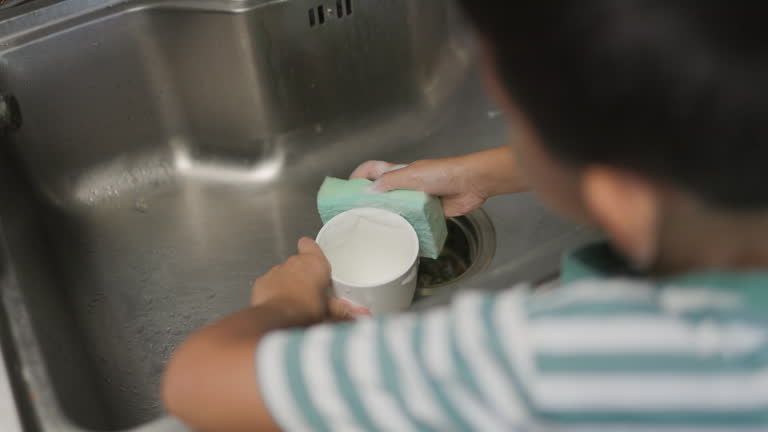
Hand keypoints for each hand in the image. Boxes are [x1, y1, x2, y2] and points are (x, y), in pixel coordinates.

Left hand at [251, 237, 368, 321]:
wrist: (278, 319)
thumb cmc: (306, 310)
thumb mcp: (328, 311)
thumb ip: (340, 310)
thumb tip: (356, 316)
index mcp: (314, 263)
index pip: (310, 244)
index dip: (310, 250)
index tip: (313, 259)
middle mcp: (294, 262)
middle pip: (298, 263)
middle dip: (302, 275)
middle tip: (309, 293)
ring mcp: (276, 270)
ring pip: (283, 273)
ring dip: (287, 284)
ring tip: (293, 302)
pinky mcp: (262, 282)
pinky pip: (269, 284)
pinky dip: (273, 292)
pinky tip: (278, 306)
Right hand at [350, 147, 525, 216]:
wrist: (472, 184)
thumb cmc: (444, 173)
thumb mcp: (413, 176)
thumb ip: (390, 183)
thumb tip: (367, 192)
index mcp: (400, 172)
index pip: (372, 170)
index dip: (358, 177)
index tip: (345, 190)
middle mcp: (406, 185)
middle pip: (382, 193)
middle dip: (368, 203)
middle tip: (354, 219)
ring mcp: (417, 200)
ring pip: (396, 209)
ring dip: (387, 219)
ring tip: (372, 233)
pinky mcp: (429, 213)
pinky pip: (413, 222)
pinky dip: (405, 229)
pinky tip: (397, 239)